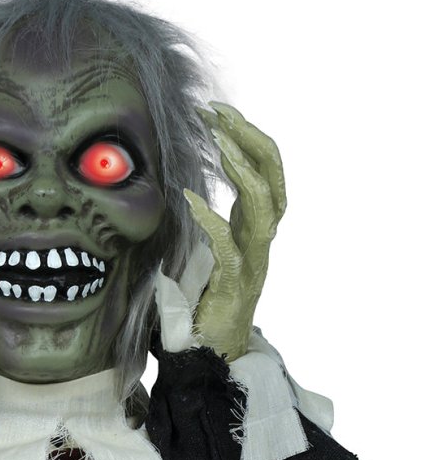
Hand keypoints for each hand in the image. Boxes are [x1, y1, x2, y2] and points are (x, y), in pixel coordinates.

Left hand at [184, 103, 286, 361]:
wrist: (214, 349)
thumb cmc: (207, 298)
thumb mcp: (211, 245)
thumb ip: (210, 215)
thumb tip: (186, 181)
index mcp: (257, 223)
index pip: (267, 166)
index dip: (246, 134)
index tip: (215, 110)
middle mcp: (263, 237)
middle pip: (274, 174)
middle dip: (249, 138)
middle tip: (218, 113)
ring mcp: (254, 259)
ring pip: (264, 205)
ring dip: (242, 170)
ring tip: (218, 143)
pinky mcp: (236, 282)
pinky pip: (229, 245)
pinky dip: (210, 220)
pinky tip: (189, 200)